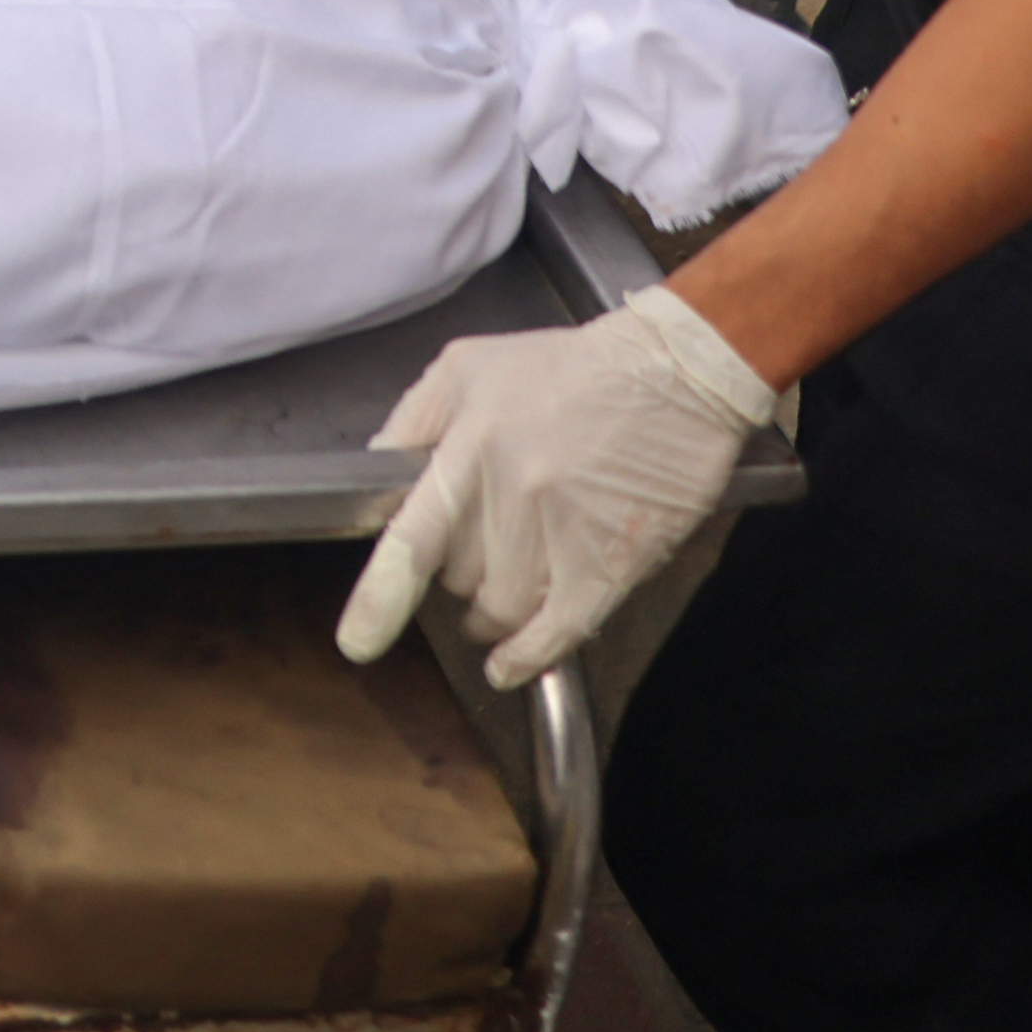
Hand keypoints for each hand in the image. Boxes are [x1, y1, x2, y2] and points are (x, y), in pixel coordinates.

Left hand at [338, 285, 787, 684]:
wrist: (673, 374)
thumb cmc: (566, 369)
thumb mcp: (467, 366)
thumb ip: (413, 420)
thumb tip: (376, 474)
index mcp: (468, 447)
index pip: (410, 540)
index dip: (379, 599)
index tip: (358, 641)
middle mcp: (510, 496)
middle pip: (457, 579)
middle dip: (458, 572)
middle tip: (480, 548)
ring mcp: (562, 534)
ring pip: (500, 609)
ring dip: (492, 609)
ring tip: (502, 585)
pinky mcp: (610, 563)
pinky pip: (557, 631)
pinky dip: (529, 656)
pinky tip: (509, 665)